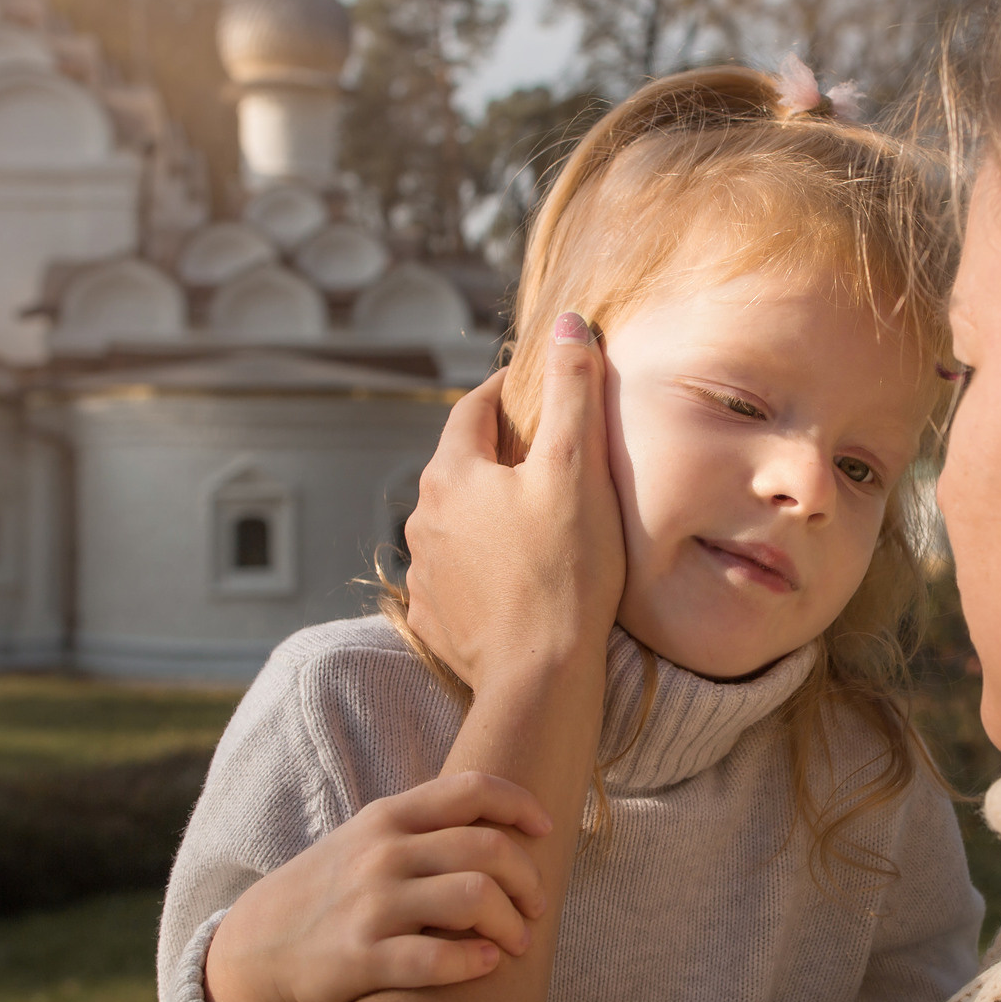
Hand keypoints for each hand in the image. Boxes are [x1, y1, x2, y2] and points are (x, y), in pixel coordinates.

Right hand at [202, 771, 552, 1001]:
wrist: (257, 948)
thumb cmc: (331, 891)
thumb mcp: (367, 839)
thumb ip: (423, 825)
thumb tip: (500, 818)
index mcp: (389, 816)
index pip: (473, 790)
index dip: (521, 804)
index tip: (546, 829)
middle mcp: (382, 853)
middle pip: (488, 848)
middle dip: (527, 878)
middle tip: (535, 904)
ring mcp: (371, 905)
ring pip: (473, 898)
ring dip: (510, 922)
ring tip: (516, 941)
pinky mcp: (361, 959)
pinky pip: (434, 958)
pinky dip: (471, 961)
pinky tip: (485, 965)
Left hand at [405, 312, 624, 694]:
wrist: (539, 677)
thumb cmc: (566, 569)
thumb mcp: (577, 467)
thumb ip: (573, 390)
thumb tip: (568, 323)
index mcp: (451, 474)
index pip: (472, 411)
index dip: (505, 394)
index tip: (531, 389)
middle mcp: (423, 518)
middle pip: (461, 467)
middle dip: (498, 456)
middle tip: (542, 457)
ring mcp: (423, 572)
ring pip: (456, 522)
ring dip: (487, 513)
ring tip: (533, 520)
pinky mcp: (433, 618)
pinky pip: (456, 574)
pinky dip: (481, 565)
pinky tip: (515, 576)